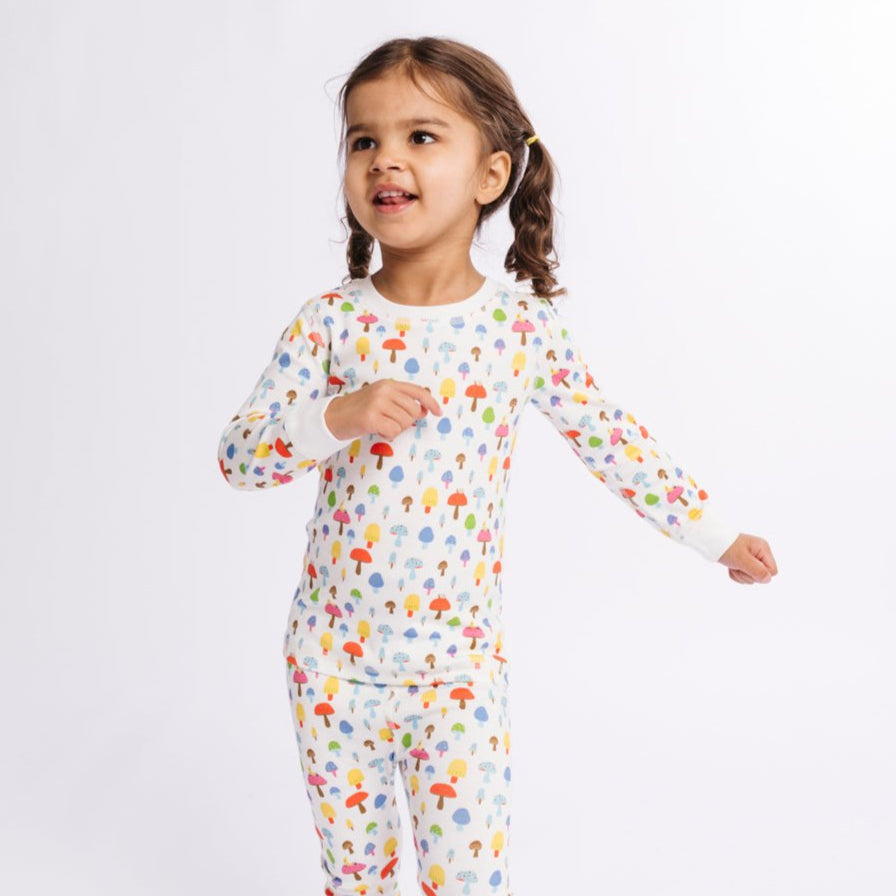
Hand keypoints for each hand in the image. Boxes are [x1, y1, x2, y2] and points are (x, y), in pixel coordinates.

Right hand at [325, 378, 442, 441]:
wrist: (333, 416)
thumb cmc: (360, 410)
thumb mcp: (381, 399)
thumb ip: (401, 402)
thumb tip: (424, 411)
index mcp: (388, 384)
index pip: (418, 392)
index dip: (431, 403)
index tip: (438, 412)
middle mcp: (384, 390)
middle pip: (413, 411)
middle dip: (407, 422)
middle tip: (391, 422)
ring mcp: (377, 403)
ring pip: (405, 422)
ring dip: (396, 429)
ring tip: (382, 426)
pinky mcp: (371, 417)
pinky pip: (394, 431)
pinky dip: (389, 435)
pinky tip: (378, 431)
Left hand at [717, 533, 777, 583]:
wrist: (710, 541)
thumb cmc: (726, 547)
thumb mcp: (742, 559)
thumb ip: (756, 570)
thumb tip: (768, 579)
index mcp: (763, 549)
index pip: (772, 571)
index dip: (760, 574)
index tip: (747, 568)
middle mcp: (760, 553)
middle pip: (762, 576)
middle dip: (747, 574)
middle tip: (737, 565)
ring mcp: (752, 559)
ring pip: (752, 578)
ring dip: (740, 575)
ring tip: (732, 564)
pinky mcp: (744, 563)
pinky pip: (744, 577)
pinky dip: (736, 575)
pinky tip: (730, 566)